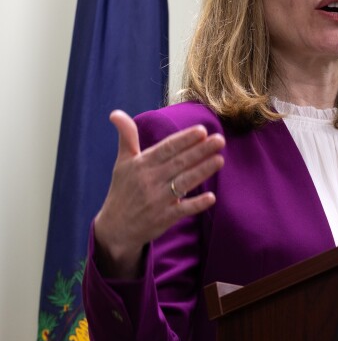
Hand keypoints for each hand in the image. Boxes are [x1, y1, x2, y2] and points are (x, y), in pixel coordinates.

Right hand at [93, 110, 224, 277]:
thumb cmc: (123, 190)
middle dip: (200, 151)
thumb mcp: (122, 163)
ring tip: (220, 160)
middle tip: (220, 139)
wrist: (115, 227)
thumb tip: (116, 113)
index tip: (202, 130)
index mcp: (141, 165)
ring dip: (202, 171)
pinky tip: (211, 197)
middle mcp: (149, 181)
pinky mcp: (164, 218)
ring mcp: (157, 200)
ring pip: (184, 183)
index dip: (184, 140)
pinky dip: (196, 204)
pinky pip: (182, 210)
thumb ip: (126, 137)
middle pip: (179, 163)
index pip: (166, 149)